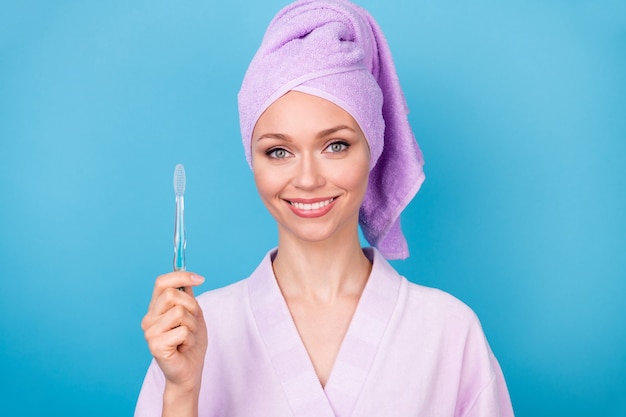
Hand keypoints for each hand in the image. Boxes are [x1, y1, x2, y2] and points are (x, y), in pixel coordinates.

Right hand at [141, 272, 206, 394]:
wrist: (190, 371)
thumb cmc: (191, 343)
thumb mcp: (193, 314)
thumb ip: (188, 296)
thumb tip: (189, 276)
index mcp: (156, 308)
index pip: (162, 282)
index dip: (181, 276)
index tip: (200, 279)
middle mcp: (149, 318)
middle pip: (172, 295)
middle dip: (192, 306)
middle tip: (193, 323)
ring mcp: (150, 332)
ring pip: (180, 312)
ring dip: (192, 325)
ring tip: (187, 337)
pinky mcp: (155, 345)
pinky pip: (182, 331)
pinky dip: (190, 339)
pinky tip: (183, 348)